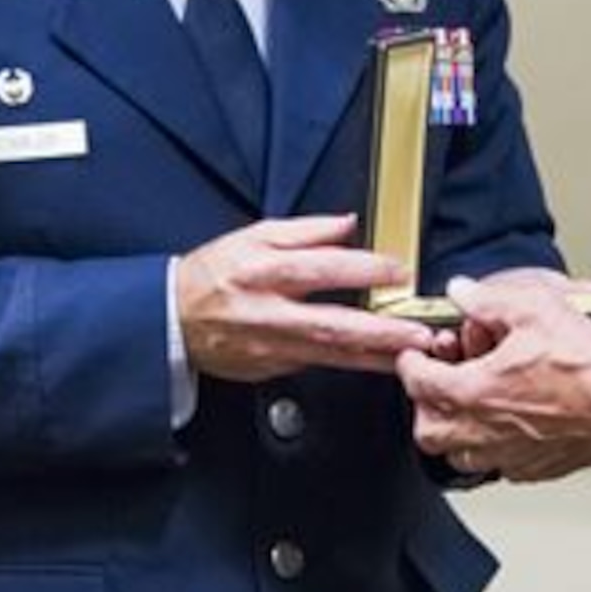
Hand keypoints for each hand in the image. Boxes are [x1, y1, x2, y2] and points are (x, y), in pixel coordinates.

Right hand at [175, 214, 438, 381]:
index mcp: (264, 270)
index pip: (322, 268)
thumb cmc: (214, 273)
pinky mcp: (271, 368)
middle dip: (380, 331)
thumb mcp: (255, 235)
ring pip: (331, 354)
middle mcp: (268, 311)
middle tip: (418, 331)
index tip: (399, 271)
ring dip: (375, 355)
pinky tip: (378, 361)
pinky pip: (318, 365)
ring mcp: (270, 346)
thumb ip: (307, 230)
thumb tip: (349, 223)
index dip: (364, 270)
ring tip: (411, 353)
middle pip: (332, 322)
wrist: (172, 318)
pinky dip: (351, 363)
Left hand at [398, 275, 590, 482]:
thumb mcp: (533, 309)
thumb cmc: (584, 365)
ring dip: (456, 430)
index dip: (410, 362)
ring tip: (468, 405)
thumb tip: (462, 291)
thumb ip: (487, 299)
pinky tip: (509, 424)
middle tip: (437, 381)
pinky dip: (493, 447)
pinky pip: (498, 464)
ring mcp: (508, 454)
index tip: (414, 354)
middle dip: (426, 404)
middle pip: (428, 429)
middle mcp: (484, 431)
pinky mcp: (534, 467)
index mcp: (474, 392)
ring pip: (459, 454)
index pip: (417, 382)